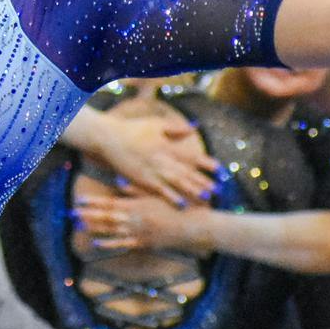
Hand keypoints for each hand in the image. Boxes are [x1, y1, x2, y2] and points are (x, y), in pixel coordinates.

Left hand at [74, 191, 198, 252]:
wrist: (196, 226)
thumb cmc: (181, 206)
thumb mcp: (159, 193)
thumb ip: (137, 189)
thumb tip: (117, 183)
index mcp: (139, 205)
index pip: (111, 203)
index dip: (94, 203)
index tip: (80, 201)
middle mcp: (136, 219)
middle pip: (107, 217)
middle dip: (89, 215)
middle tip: (72, 214)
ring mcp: (140, 233)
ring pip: (112, 231)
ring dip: (95, 228)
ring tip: (80, 226)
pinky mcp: (145, 243)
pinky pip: (124, 244)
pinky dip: (110, 243)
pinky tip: (98, 243)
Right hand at [94, 112, 218, 205]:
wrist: (109, 139)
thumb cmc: (133, 130)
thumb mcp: (155, 123)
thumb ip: (175, 127)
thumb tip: (194, 127)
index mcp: (167, 145)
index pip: (191, 155)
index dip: (205, 163)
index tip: (219, 169)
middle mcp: (162, 158)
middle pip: (186, 172)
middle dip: (203, 181)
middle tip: (218, 190)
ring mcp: (152, 170)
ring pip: (176, 182)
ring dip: (191, 190)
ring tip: (205, 198)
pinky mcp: (142, 179)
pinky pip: (159, 190)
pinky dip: (171, 197)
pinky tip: (181, 204)